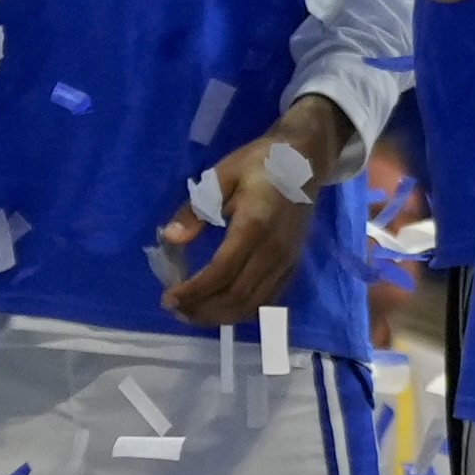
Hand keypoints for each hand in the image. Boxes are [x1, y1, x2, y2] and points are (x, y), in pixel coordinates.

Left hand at [159, 98, 351, 324]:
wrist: (306, 159)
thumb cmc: (261, 162)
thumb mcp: (223, 174)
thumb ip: (196, 208)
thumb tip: (171, 238)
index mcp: (255, 226)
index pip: (222, 271)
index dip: (194, 291)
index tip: (168, 297)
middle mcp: (274, 250)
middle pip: (237, 296)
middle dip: (202, 309)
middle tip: (174, 309)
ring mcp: (286, 261)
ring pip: (253, 305)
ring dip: (219, 316)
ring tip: (192, 313)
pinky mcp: (292, 265)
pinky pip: (267, 300)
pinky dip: (240, 311)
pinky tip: (219, 307)